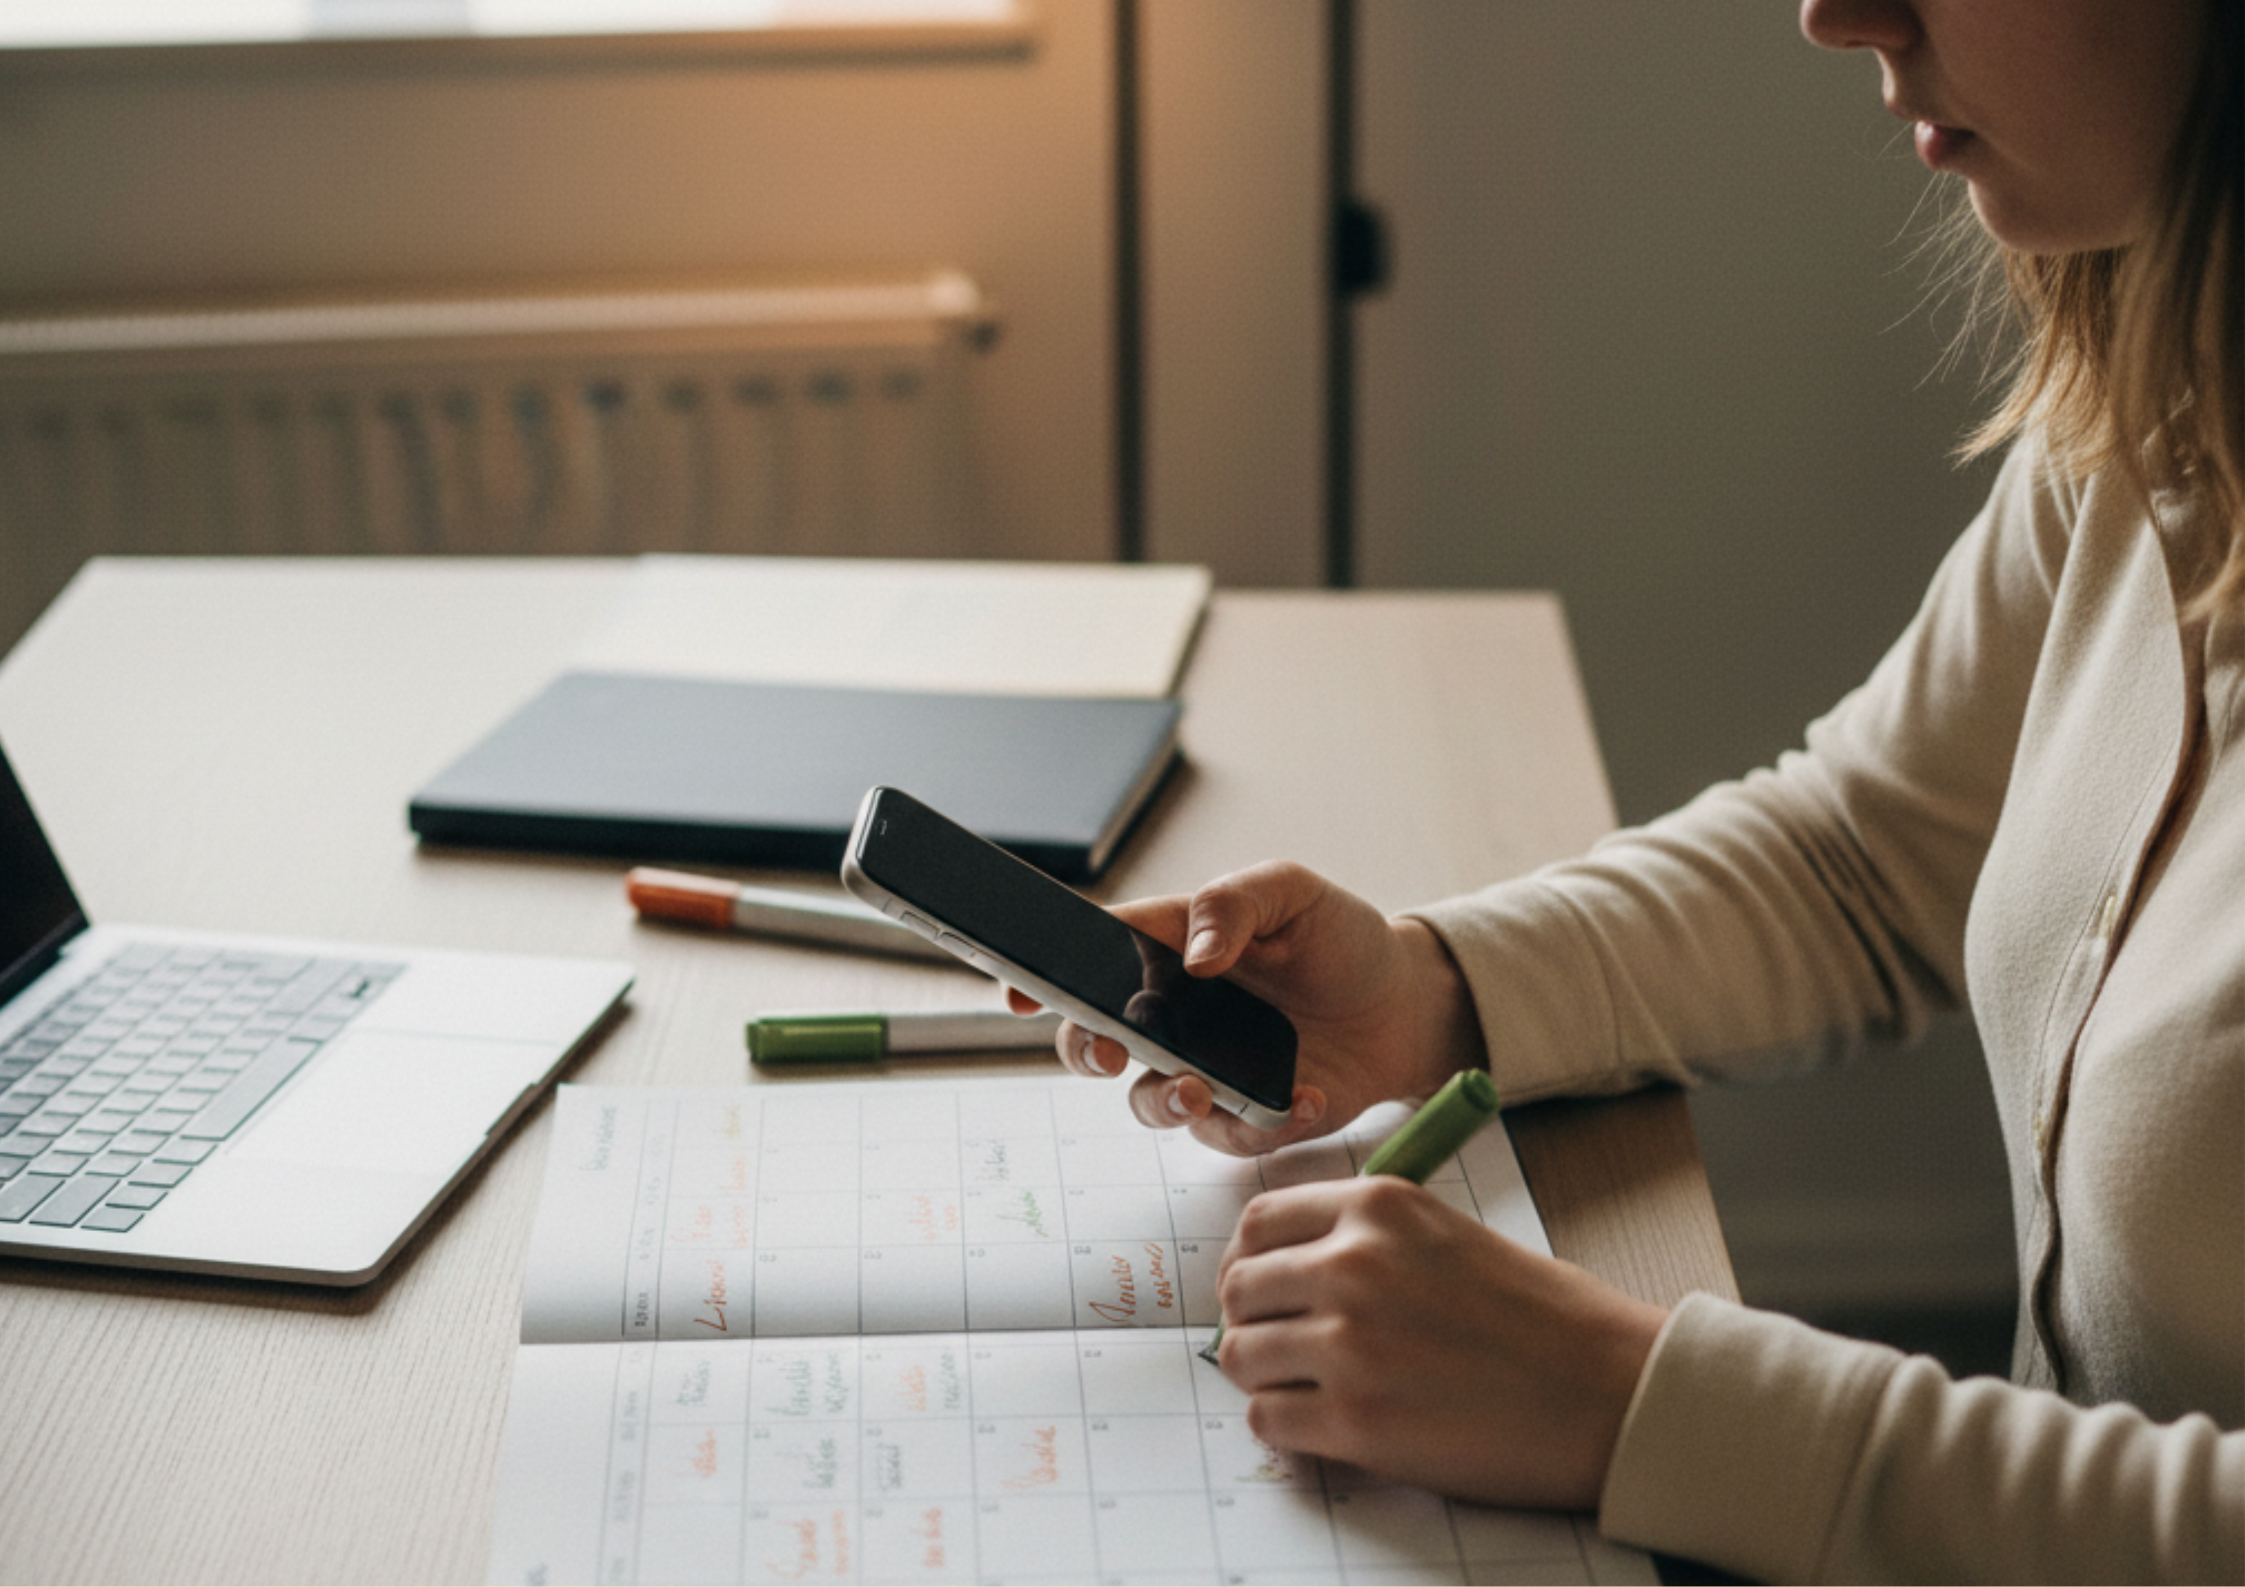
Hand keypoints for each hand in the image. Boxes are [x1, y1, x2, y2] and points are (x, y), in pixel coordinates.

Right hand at [1006, 861, 1485, 1153]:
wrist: (1406, 1004)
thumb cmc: (1340, 940)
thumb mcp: (1292, 894)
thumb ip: (1235, 904)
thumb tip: (1197, 954)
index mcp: (1169, 949)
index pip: (1092, 958)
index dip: (1044, 976)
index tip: (1017, 993)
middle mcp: (1172, 1015)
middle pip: (1095, 1042)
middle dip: (1087, 1052)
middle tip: (1113, 1052)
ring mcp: (1204, 1070)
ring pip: (1148, 1102)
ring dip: (1163, 1100)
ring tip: (1201, 1088)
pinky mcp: (1245, 1114)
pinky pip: (1228, 1134)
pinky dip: (1260, 1123)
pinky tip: (1304, 1098)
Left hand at [1209, 1176, 1666, 1509]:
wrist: (1609, 1391)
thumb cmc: (1545, 1320)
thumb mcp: (1447, 1237)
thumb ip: (1369, 1241)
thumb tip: (1291, 1269)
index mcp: (1378, 1208)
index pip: (1259, 1221)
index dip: (1248, 1260)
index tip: (1258, 1288)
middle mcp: (1352, 1264)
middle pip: (1239, 1290)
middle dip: (1251, 1321)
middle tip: (1276, 1346)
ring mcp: (1349, 1343)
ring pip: (1240, 1355)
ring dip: (1263, 1376)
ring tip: (1302, 1388)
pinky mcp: (1355, 1420)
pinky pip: (1268, 1419)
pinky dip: (1282, 1426)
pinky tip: (1318, 1425)